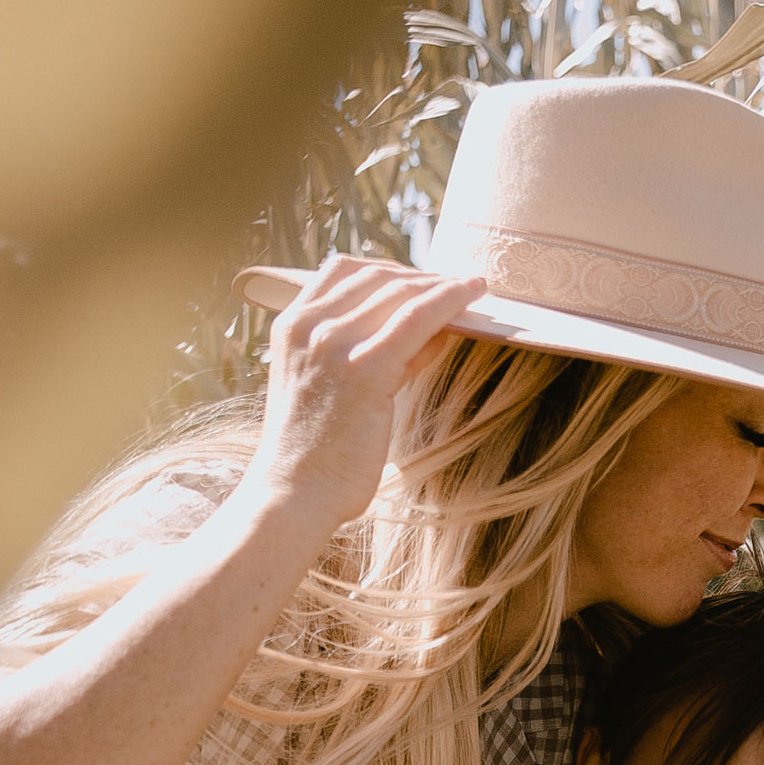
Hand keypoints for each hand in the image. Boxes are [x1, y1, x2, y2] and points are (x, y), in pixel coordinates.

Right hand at [249, 257, 485, 531]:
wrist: (292, 495)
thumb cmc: (315, 454)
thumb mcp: (331, 389)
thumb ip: (372, 355)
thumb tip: (431, 331)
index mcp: (291, 325)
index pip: (343, 270)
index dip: (390, 268)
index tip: (422, 278)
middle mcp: (308, 326)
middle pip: (377, 277)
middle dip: (422, 276)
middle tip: (457, 284)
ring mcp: (333, 344)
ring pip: (401, 293)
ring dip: (443, 285)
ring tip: (472, 287)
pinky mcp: (364, 370)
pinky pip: (418, 319)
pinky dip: (450, 301)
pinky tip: (472, 296)